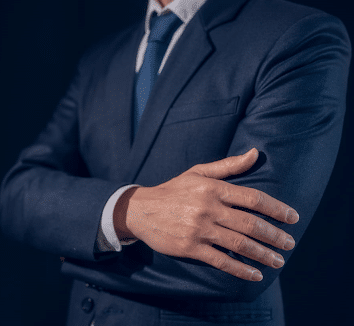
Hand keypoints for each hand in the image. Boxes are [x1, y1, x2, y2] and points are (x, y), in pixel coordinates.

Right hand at [113, 148, 298, 281]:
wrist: (141, 210)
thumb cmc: (173, 190)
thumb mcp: (198, 173)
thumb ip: (228, 166)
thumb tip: (255, 153)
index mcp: (212, 188)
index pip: (253, 198)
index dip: (276, 209)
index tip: (293, 218)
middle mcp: (208, 208)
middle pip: (250, 223)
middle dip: (274, 236)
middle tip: (290, 244)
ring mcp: (199, 229)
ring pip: (239, 243)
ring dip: (263, 254)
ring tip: (278, 261)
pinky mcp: (190, 247)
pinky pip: (220, 260)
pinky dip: (240, 269)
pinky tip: (255, 275)